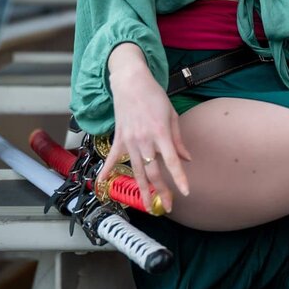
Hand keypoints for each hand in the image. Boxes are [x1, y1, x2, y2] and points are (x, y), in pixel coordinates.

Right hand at [96, 67, 191, 213]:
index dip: (179, 179)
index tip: (186, 192)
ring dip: (143, 190)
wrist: (131, 82)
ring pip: (137, 170)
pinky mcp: (119, 138)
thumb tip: (186, 159)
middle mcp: (145, 140)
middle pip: (153, 171)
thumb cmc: (154, 96)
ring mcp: (130, 140)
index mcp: (160, 133)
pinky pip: (113, 158)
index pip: (172, 162)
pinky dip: (107, 171)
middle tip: (168, 205)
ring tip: (148, 206)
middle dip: (162, 191)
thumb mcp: (171, 115)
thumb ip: (178, 139)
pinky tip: (102, 184)